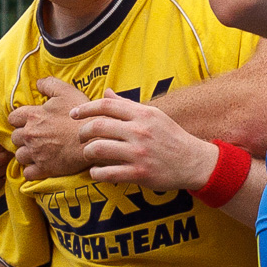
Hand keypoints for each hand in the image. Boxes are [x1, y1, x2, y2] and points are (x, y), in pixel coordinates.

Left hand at [8, 78, 89, 179]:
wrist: (95, 139)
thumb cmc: (81, 115)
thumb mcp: (66, 91)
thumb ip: (49, 84)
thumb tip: (38, 83)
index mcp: (33, 116)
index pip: (13, 118)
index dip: (19, 120)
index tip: (28, 122)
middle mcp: (30, 135)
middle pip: (14, 138)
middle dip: (22, 137)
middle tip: (34, 137)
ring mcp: (36, 153)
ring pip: (19, 156)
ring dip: (26, 154)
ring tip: (37, 152)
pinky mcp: (44, 169)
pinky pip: (28, 173)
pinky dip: (31, 170)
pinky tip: (40, 166)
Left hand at [71, 90, 218, 191]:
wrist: (193, 161)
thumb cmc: (170, 137)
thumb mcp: (153, 115)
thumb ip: (127, 105)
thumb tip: (106, 93)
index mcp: (143, 114)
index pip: (106, 106)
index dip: (85, 108)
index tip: (73, 113)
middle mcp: (140, 131)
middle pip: (98, 126)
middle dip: (82, 132)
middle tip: (80, 137)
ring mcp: (139, 153)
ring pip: (99, 149)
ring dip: (87, 152)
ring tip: (88, 154)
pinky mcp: (139, 173)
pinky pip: (108, 173)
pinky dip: (96, 173)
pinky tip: (96, 172)